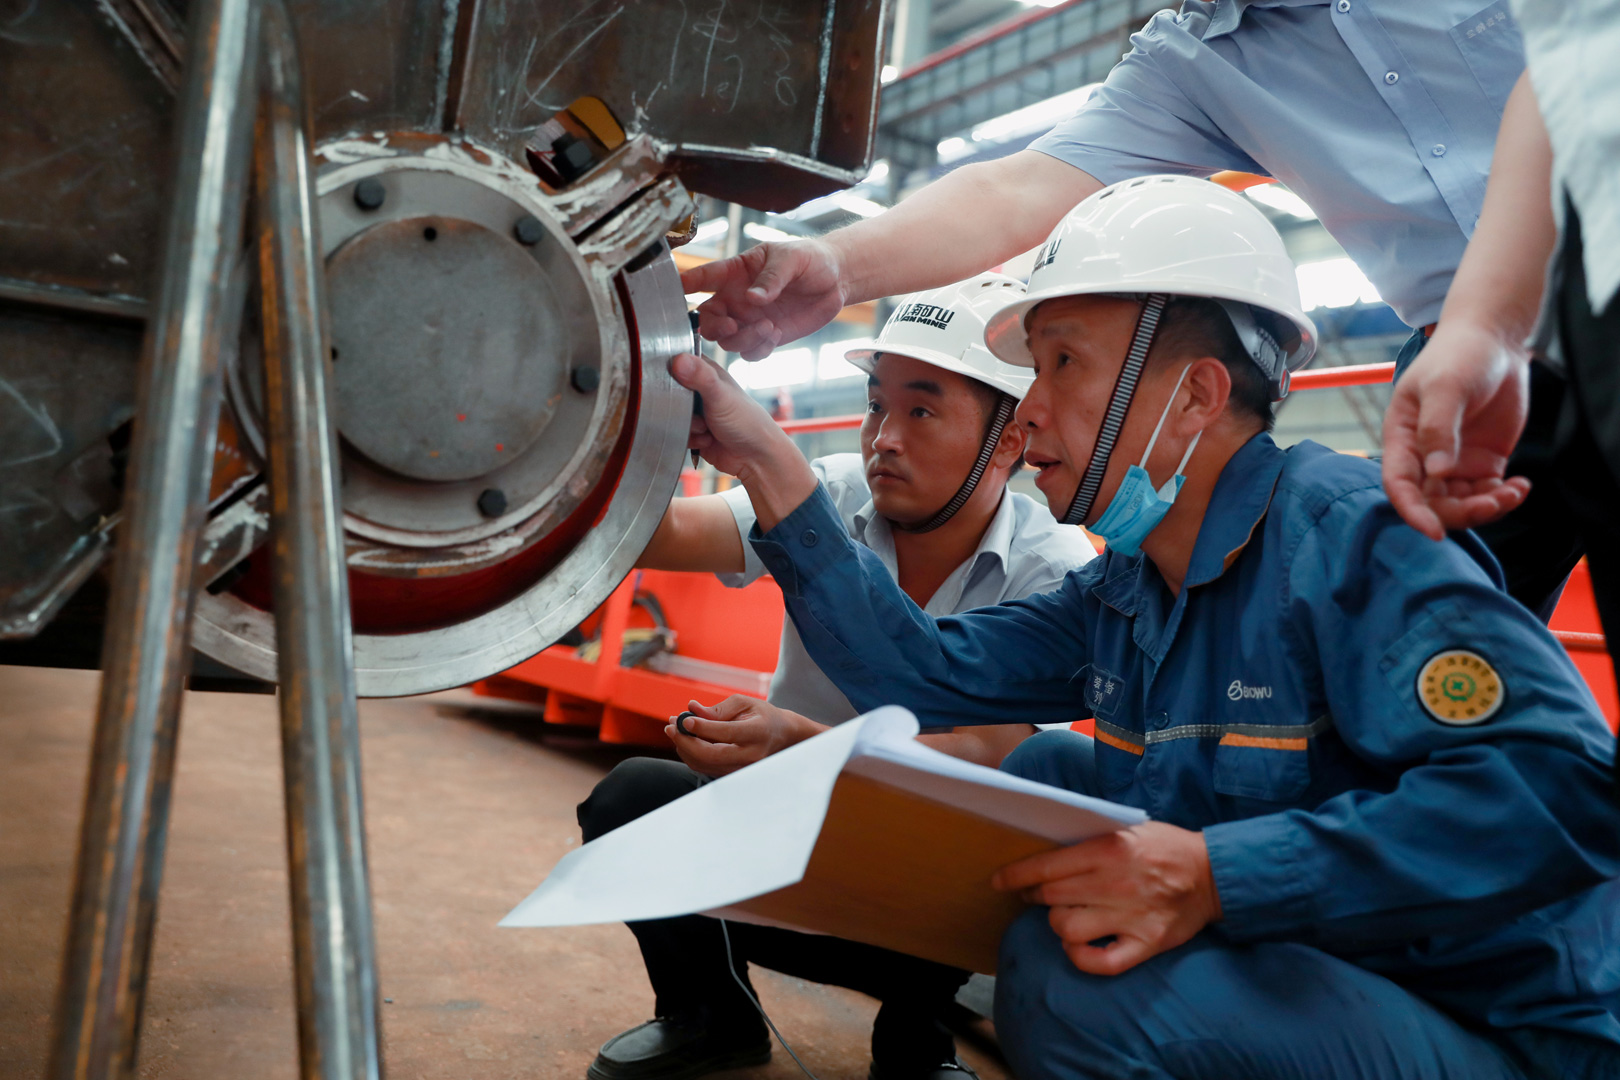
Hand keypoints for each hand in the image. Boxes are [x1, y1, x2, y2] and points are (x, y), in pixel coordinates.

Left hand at [665, 696, 827, 776]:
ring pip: (705, 764)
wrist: (781, 737)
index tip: (683, 719)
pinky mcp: (733, 774)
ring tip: (674, 729)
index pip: (727, 733)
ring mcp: (743, 768)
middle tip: (670, 727)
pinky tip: (685, 740)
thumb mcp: (745, 703)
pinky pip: (706, 768)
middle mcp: (751, 754)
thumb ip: (719, 708)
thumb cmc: (761, 716)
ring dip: (684, 748)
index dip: (702, 727)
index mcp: (758, 732)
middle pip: (712, 755)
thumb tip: (692, 710)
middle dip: (686, 742)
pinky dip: (691, 755)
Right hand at [669, 352, 816, 528]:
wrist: (755, 458)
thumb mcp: (721, 395)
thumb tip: (678, 360)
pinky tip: (707, 439)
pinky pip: (676, 434)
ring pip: (671, 415)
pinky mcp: (692, 431)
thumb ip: (700, 376)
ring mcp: (696, 411)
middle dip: (678, 407)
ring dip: (687, 426)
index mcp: (706, 372)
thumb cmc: (747, 422)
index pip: (678, 360)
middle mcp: (699, 389)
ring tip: (706, 428)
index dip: (672, 372)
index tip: (677, 384)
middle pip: (669, 391)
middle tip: (695, 412)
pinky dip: (689, 439)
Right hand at [680, 239, 847, 359]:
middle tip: (734, 326)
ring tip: (769, 327)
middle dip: (714, 327)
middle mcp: (736, 299)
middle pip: (706, 320)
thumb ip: (771, 277)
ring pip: (727, 341)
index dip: (685, 284)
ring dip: (743, 339)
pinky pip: (750, 353)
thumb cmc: (809, 259)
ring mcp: (749, 320)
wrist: (836, 280)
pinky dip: (758, 349)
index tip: (675, 290)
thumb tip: (753, 298)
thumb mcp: (791, 259)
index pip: (703, 277)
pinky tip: (775, 335)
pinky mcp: (765, 337)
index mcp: (735, 272)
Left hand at [992, 822, 1220, 975]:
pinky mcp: (1147, 943)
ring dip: (1058, 923)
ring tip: (1064, 916)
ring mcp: (1132, 916)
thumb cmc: (1163, 847)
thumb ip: (1089, 840)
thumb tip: (1043, 847)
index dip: (1017, 875)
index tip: (1000, 881)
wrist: (1212, 873)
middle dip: (1034, 896)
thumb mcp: (1126, 828)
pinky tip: (1079, 946)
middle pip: (1051, 896)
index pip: (1047, 866)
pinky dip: (1082, 958)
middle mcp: (1117, 883)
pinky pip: (1101, 963)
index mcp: (1110, 849)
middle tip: (1034, 895)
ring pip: (1068, 928)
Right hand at [1382, 320, 1531, 539]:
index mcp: (1403, 440)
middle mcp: (1425, 457)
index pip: (1400, 486)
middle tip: (1493, 502)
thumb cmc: (1458, 356)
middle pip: (1434, 503)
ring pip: (1463, 503)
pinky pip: (1490, 492)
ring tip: (1513, 491)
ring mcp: (1455, 461)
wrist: (1495, 340)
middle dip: (1462, 512)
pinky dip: (1506, 497)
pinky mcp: (1483, 461)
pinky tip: (1521, 485)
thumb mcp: (1445, 387)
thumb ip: (1438, 428)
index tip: (1434, 532)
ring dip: (1488, 507)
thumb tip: (1437, 472)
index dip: (1413, 512)